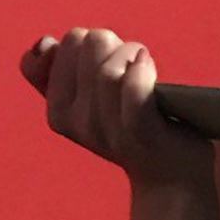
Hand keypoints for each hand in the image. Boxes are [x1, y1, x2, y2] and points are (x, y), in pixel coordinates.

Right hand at [19, 28, 214, 188]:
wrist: (175, 175)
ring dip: (132, 53)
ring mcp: (107, 132)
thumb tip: (45, 44)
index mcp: (59, 112)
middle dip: (112, 44)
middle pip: (85, 46)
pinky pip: (132, 89)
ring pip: (108, 68)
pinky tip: (147, 64)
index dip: (85, 44)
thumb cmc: (137, 128)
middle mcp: (76, 124)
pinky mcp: (141, 134)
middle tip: (132, 61)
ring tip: (145, 64)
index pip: (56, 49)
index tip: (104, 60)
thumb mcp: (91, 100)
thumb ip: (59, 73)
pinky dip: (141, 69)